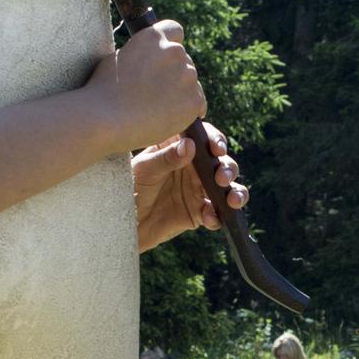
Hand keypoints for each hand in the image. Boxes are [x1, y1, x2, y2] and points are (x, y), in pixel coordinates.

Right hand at [85, 21, 205, 149]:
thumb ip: (142, 51)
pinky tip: (173, 117)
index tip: (165, 58)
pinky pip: (198, 103)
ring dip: (181, 90)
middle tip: (156, 91)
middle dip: (173, 72)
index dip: (170, 44)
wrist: (106, 119)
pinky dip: (189, 109)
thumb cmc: (104, 90)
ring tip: (159, 107)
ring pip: (191, 82)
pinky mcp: (193, 99)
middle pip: (183, 59)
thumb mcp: (121, 56)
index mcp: (154, 37)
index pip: (175, 30)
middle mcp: (174, 52)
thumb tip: (152, 55)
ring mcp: (186, 76)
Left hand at [133, 122, 247, 251]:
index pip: (204, 137)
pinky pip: (217, 213)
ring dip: (235, 192)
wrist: (123, 221)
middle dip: (228, 168)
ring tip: (232, 200)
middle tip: (222, 178)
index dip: (215, 140)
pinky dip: (218, 216)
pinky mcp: (200, 212)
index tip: (217, 149)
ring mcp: (199, 189)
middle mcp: (194, 166)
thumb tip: (190, 145)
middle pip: (222, 162)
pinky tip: (210, 218)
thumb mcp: (144, 169)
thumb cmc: (129, 186)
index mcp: (180, 148)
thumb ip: (167, 158)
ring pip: (228, 188)